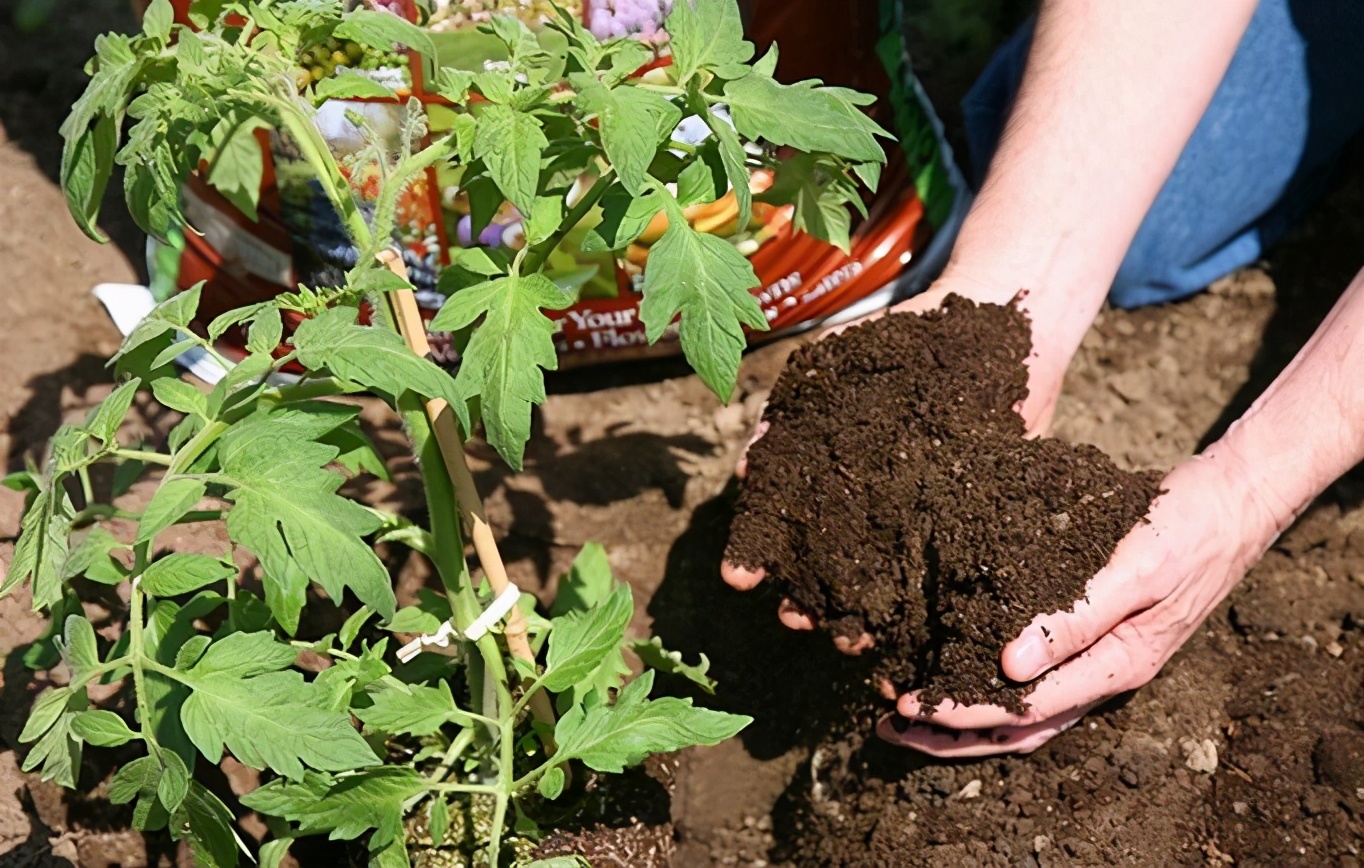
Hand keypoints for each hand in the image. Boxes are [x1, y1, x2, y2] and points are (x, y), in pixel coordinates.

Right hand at [721, 274, 1067, 654]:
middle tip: (795, 617)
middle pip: (823, 571)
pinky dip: (923, 615)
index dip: (754, 556)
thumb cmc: (907, 342)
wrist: (996, 331)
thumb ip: (790, 410)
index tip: (739, 576)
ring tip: (851, 638)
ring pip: (878, 588)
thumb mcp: (836, 364)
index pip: (779, 528)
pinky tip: (912, 637)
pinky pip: (940, 582)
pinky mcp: (967, 531)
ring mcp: (914, 524)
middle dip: (804, 601)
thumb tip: (747, 467)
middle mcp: (863, 509)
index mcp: (824, 475)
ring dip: (857, 620)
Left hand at [878, 449, 1279, 755]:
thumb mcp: (1133, 571)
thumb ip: (1076, 619)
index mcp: (1116, 666)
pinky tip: (958, 665)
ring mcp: (1102, 660)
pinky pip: (1038, 678)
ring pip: (1027, 711)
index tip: (907, 702)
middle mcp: (1106, 674)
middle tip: (888, 722)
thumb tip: (1010, 667)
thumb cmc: (1184, 531)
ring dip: (970, 716)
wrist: (1229, 504)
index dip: (962, 712)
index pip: (1024, 710)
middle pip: (1021, 727)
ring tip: (911, 709)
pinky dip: (994, 685)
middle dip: (953, 733)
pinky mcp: (1094, 635)